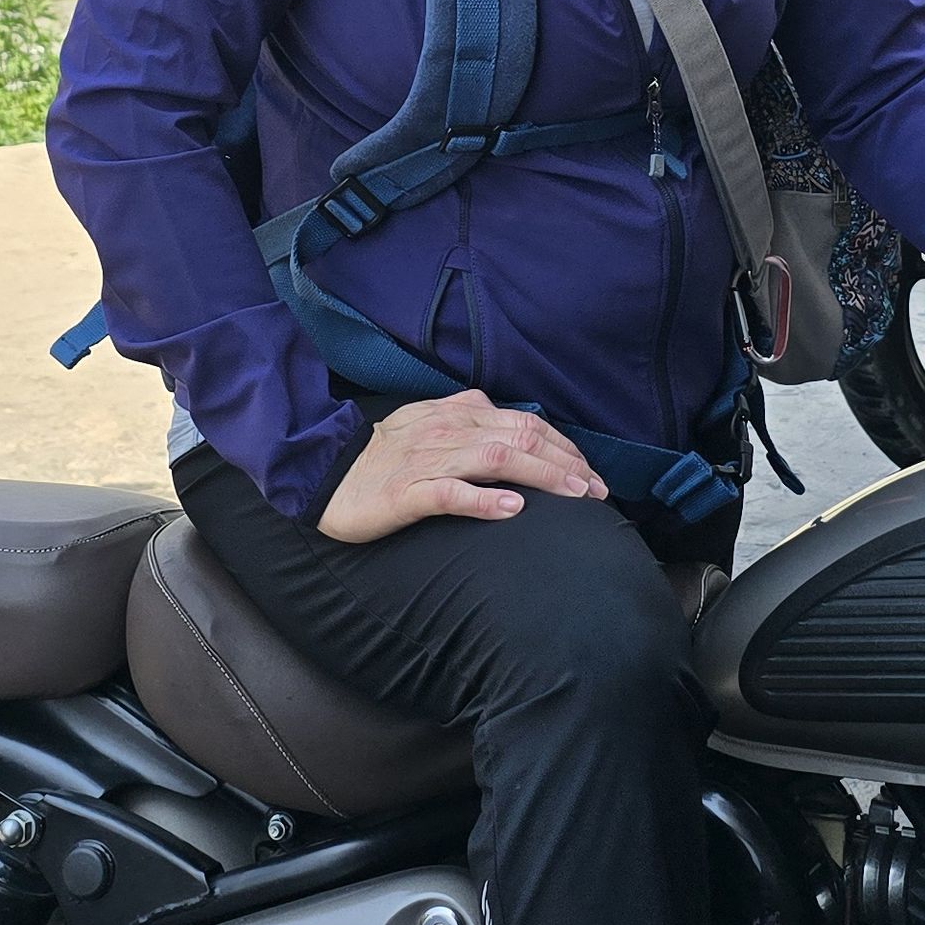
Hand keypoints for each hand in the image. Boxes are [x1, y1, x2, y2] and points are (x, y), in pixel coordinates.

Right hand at [318, 389, 609, 542]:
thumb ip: (473, 422)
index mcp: (459, 415)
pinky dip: (485, 500)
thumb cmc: (382, 456)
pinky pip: (451, 493)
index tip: (592, 475)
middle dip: (569, 464)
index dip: (565, 448)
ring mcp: (429, 460)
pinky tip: (513, 509)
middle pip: (523, 438)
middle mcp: (451, 431)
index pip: (527, 423)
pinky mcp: (408, 492)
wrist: (325, 473)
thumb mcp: (431, 426)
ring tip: (576, 496)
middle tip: (599, 492)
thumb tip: (516, 428)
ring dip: (544, 477)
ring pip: (498, 460)